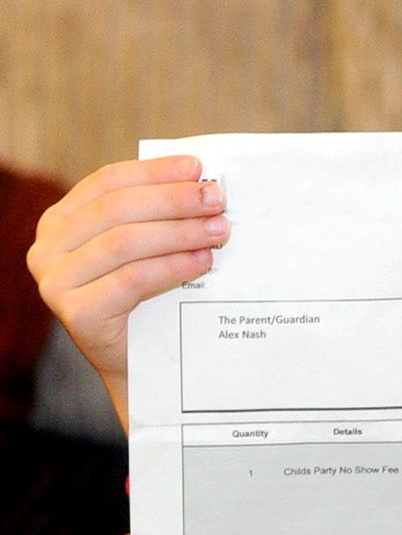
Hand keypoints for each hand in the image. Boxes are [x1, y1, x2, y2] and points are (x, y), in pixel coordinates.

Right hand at [27, 155, 225, 429]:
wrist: (142, 367)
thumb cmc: (150, 300)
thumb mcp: (149, 248)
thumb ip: (159, 215)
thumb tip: (205, 181)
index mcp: (62, 220)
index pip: (108, 181)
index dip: (155, 172)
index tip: (199, 167)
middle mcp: (48, 247)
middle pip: (118, 209)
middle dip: (174, 200)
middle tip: (218, 201)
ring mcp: (55, 280)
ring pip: (125, 242)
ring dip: (179, 232)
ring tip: (219, 231)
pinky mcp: (75, 312)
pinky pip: (131, 279)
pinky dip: (173, 266)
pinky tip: (204, 262)